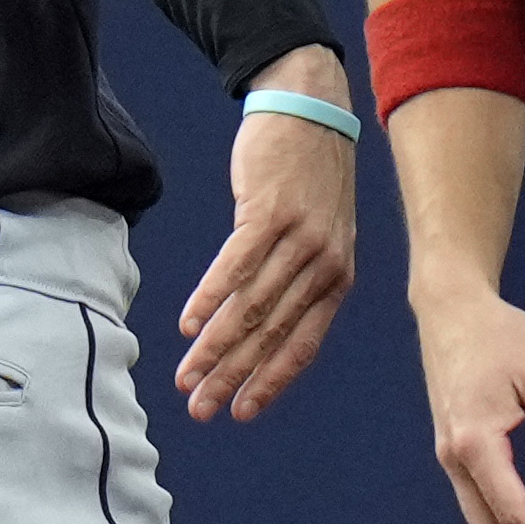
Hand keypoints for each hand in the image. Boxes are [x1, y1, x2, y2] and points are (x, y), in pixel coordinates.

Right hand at [171, 79, 361, 423]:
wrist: (312, 111)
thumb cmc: (310, 179)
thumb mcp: (322, 235)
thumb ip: (299, 281)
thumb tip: (262, 330)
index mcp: (338, 278)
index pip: (304, 344)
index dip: (271, 381)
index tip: (242, 412)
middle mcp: (324, 264)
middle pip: (271, 334)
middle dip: (233, 377)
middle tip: (200, 409)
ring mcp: (298, 239)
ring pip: (251, 307)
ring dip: (214, 348)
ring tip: (186, 377)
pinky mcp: (269, 213)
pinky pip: (235, 266)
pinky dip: (210, 299)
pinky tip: (188, 326)